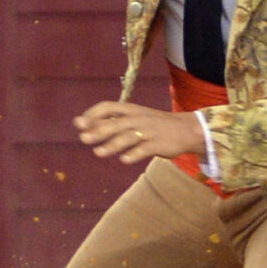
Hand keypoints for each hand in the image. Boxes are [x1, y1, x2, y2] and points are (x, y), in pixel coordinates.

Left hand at [75, 101, 205, 164]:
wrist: (187, 129)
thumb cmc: (154, 125)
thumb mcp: (135, 118)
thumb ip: (112, 122)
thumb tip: (84, 126)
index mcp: (131, 110)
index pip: (108, 107)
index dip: (93, 114)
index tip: (79, 123)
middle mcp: (138, 118)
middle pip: (116, 123)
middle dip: (99, 130)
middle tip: (83, 139)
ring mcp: (149, 131)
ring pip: (128, 137)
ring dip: (112, 145)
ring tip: (98, 152)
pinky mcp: (159, 144)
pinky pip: (145, 149)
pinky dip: (134, 154)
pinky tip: (124, 160)